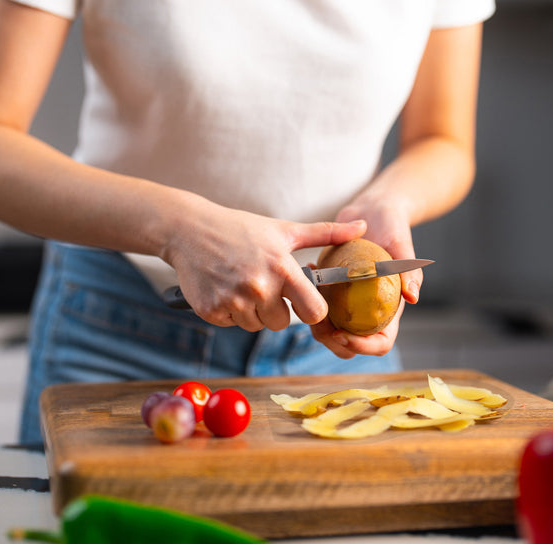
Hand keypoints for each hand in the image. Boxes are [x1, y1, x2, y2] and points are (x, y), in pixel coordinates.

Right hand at [163, 195, 366, 331]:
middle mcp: (258, 288)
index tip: (301, 300)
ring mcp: (232, 301)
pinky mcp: (211, 311)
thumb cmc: (241, 229)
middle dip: (276, 309)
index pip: (314, 312)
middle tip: (263, 284)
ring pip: (256, 326)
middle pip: (282, 324)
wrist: (189, 230)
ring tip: (241, 282)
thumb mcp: (284, 229)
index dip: (311, 309)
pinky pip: (232, 324)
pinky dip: (230, 311)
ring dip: (252, 311)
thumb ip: (326, 233)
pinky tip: (224, 287)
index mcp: (282, 269)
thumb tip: (362, 227)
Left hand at [308, 201, 419, 357]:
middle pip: (351, 344)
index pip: (381, 342)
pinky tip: (309, 273)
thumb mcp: (401, 245)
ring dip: (316, 324)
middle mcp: (367, 310)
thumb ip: (408, 270)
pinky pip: (318, 304)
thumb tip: (412, 297)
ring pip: (330, 330)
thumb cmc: (392, 227)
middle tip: (317, 323)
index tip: (343, 335)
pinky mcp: (332, 289)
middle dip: (333, 342)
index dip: (364, 347)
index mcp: (388, 307)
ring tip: (310, 295)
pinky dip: (309, 298)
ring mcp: (348, 302)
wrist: (372, 212)